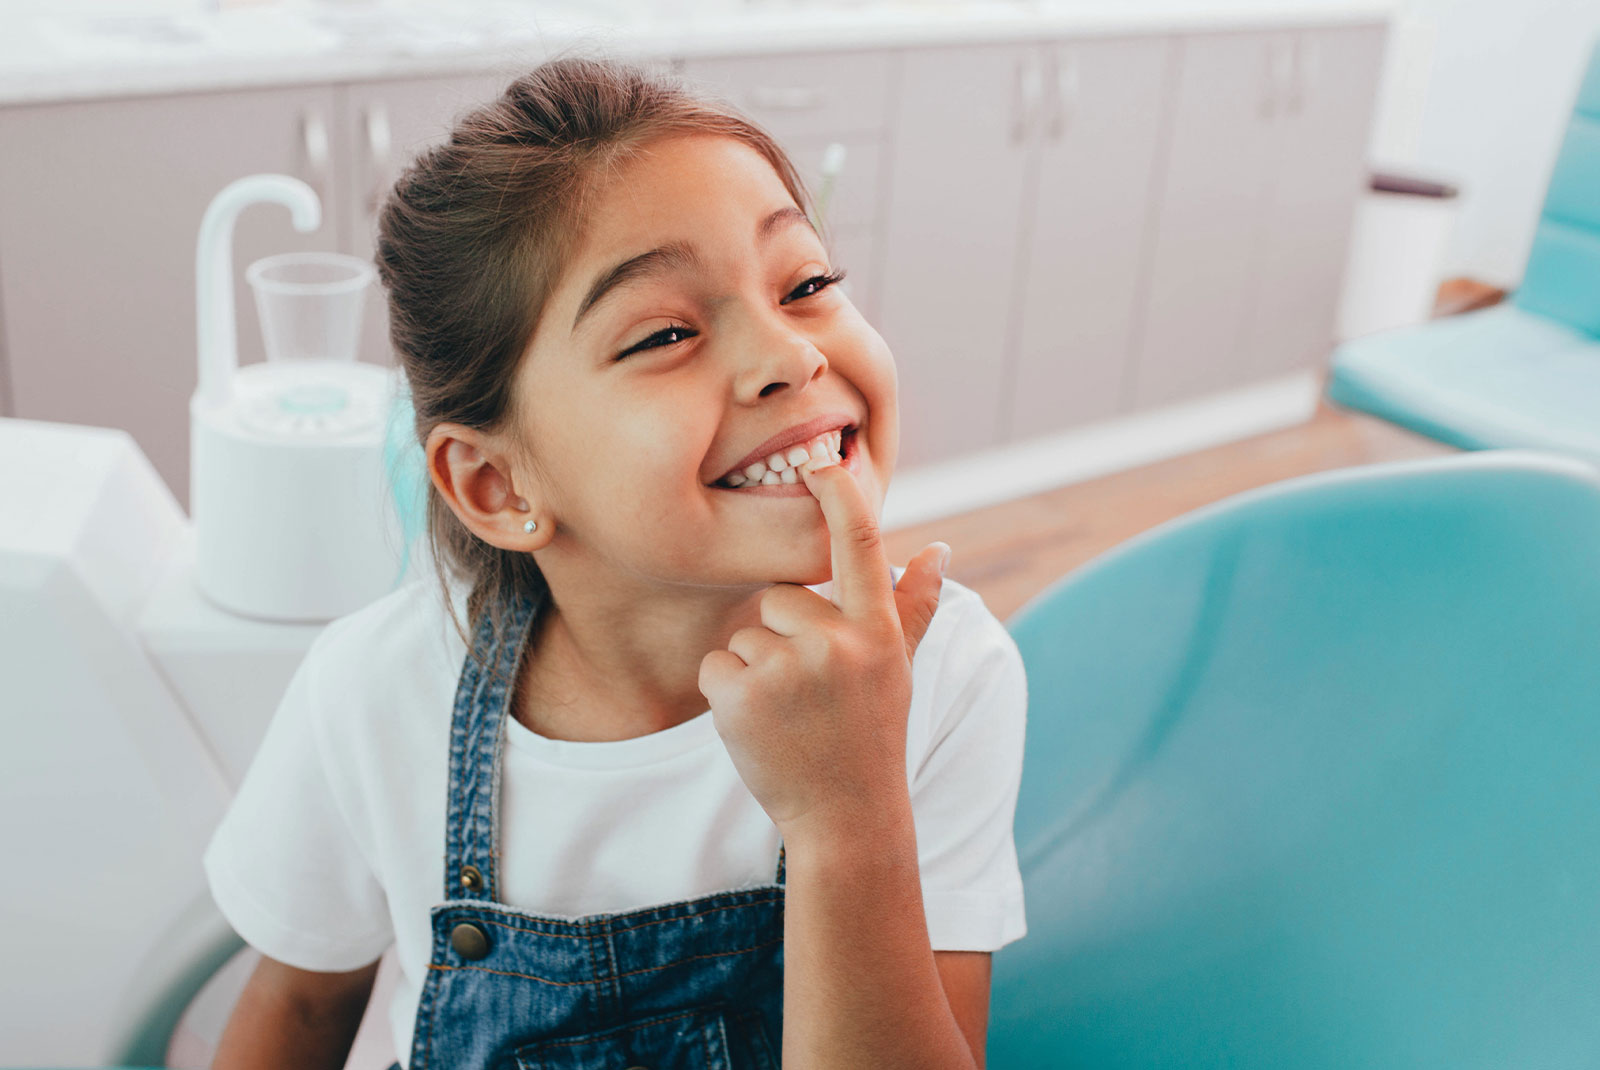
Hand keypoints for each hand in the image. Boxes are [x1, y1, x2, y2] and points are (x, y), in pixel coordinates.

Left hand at [697, 450, 951, 837]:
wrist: (846, 818)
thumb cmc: (871, 736)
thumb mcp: (898, 669)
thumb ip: (910, 607)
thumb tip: (937, 549)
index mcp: (876, 630)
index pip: (859, 545)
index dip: (839, 495)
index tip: (821, 456)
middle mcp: (837, 643)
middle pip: (780, 598)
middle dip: (784, 637)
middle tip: (811, 692)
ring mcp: (788, 669)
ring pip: (746, 634)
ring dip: (756, 669)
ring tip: (790, 715)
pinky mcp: (741, 695)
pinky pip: (717, 664)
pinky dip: (728, 693)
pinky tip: (761, 727)